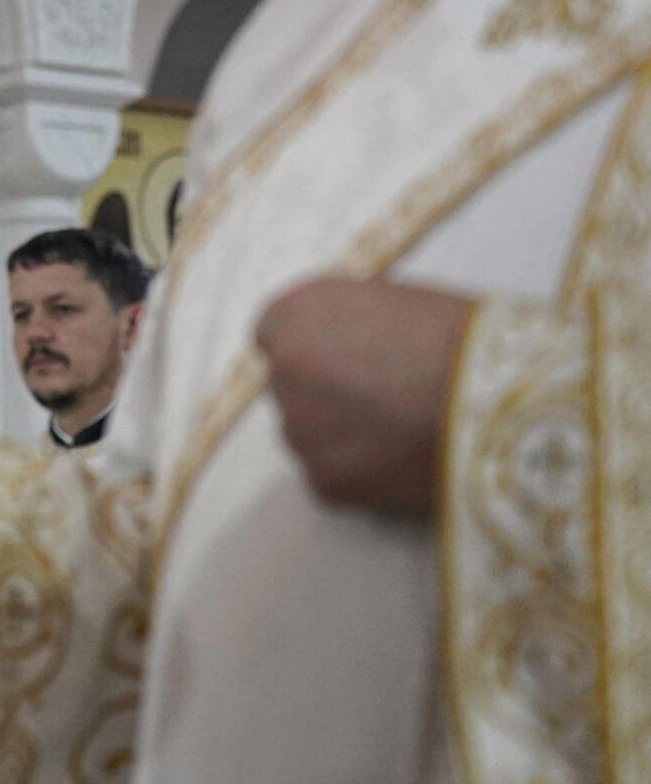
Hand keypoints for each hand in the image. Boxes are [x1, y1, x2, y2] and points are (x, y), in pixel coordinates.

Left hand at [255, 277, 474, 514]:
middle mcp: (285, 367)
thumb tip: (342, 344)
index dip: (312, 350)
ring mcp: (300, 427)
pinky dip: (360, 475)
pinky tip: (405, 462)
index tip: (341, 361)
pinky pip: (330, 478)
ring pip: (309, 434)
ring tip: (405, 432)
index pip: (273, 335)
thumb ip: (351, 324)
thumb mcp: (398, 304)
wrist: (509, 402)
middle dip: (325, 394)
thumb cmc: (471, 340)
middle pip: (290, 387)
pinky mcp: (325, 479)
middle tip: (385, 402)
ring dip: (341, 436)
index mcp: (301, 311)